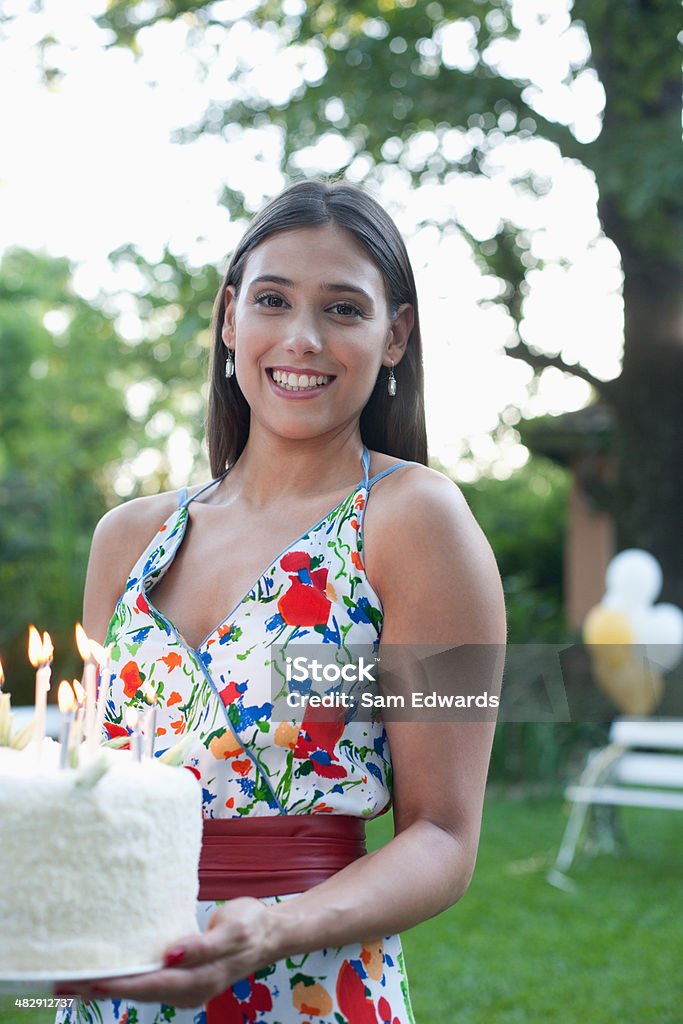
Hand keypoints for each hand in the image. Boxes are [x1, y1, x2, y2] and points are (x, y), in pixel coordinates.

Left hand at [56, 897, 281, 1008]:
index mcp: (198, 981)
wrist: (271, 934)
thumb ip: (201, 945)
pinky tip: (106, 970)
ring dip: (107, 984)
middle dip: (100, 987)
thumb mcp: (231, 930)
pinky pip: (147, 983)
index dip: (117, 983)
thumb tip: (169, 955)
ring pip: (139, 989)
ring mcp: (184, 989)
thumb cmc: (251, 926)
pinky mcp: (182, 981)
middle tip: (62, 982)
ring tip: (72, 978)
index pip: (149, 984)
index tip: (86, 980)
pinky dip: (124, 978)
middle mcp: (187, 992)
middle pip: (137, 991)